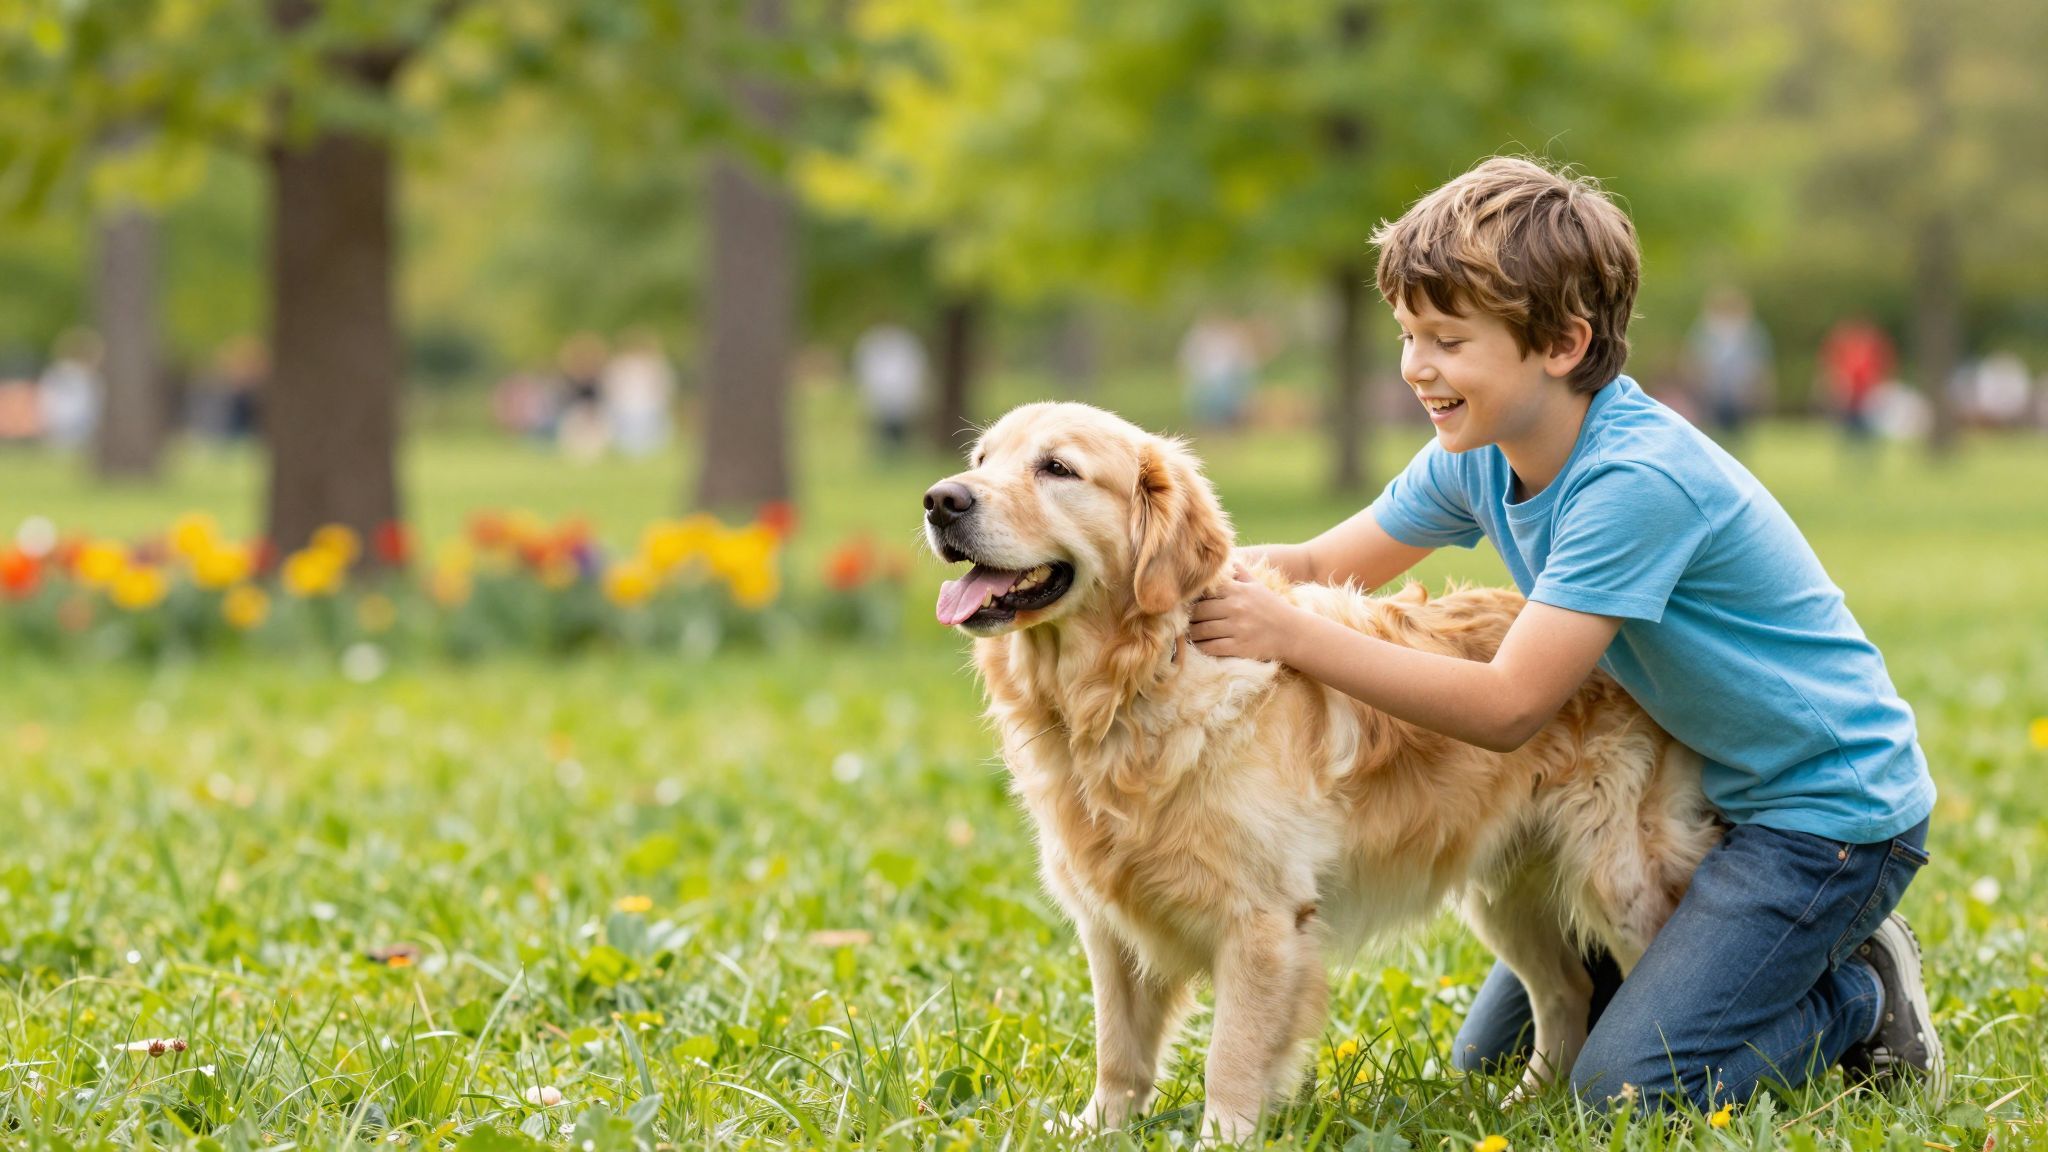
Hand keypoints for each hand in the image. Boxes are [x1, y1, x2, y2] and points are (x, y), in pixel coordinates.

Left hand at [1187, 566, 1306, 662]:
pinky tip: (1200, 645)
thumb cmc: (1272, 608)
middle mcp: (1236, 607)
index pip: (1205, 590)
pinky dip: (1201, 647)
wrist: (1293, 633)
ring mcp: (1237, 628)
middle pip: (1199, 611)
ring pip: (1201, 630)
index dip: (1193, 597)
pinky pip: (1210, 647)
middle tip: (1184, 620)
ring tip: (1190, 633)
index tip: (1187, 602)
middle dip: (1190, 617)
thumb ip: (1240, 573)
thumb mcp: (1257, 586)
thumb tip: (1227, 557)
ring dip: (1192, 633)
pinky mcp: (1239, 647)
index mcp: (1238, 591)